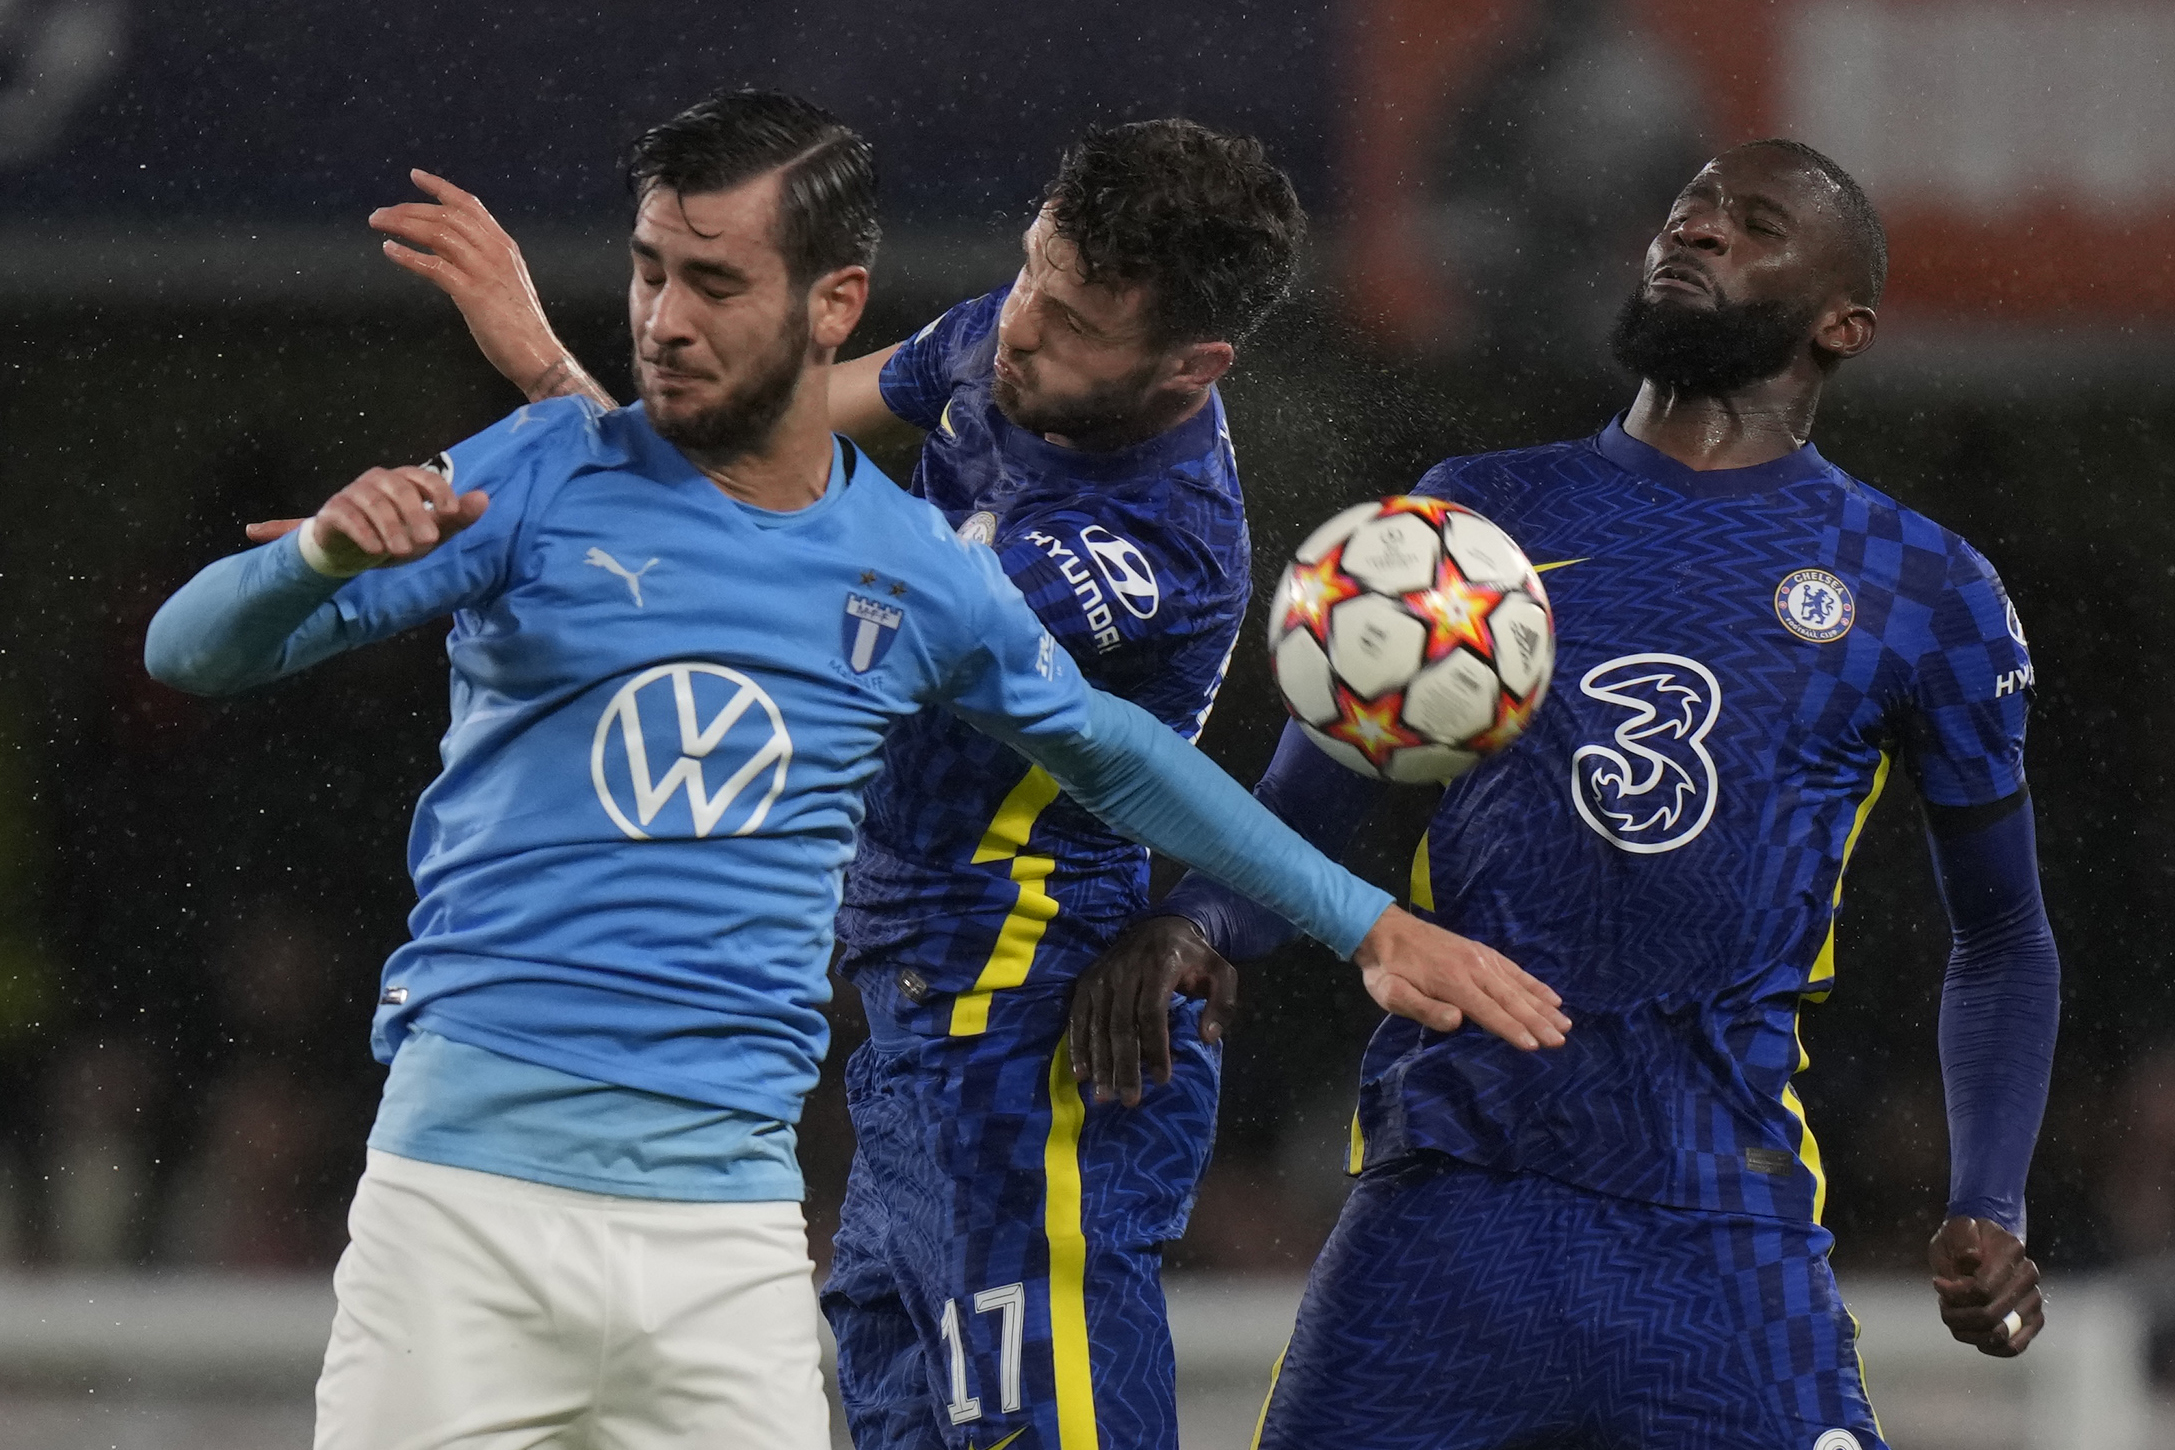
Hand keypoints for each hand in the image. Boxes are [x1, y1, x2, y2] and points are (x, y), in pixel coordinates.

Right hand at [253, 466, 487, 574]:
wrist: (351, 552)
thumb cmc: (395, 536)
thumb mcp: (429, 533)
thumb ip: (455, 519)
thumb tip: (484, 498)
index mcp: (405, 481)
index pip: (424, 477)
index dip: (439, 491)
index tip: (451, 513)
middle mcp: (379, 480)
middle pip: (400, 488)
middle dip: (416, 514)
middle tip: (429, 541)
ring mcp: (354, 493)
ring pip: (374, 502)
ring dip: (391, 527)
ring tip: (404, 552)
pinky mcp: (333, 510)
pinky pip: (347, 515)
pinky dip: (363, 532)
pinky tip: (376, 551)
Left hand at [370, 169, 605, 404]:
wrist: (538, 355)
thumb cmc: (520, 326)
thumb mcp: (503, 283)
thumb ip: (479, 263)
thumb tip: (445, 252)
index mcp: (504, 246)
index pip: (469, 206)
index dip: (440, 187)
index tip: (415, 176)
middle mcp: (495, 251)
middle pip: (446, 215)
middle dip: (409, 209)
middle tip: (381, 214)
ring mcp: (484, 271)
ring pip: (438, 233)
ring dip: (402, 225)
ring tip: (378, 225)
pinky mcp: (472, 294)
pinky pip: (434, 266)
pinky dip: (408, 255)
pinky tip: (390, 250)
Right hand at [1068, 916, 1237, 1106]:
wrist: (1159, 925)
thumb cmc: (1193, 956)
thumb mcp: (1221, 971)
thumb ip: (1222, 1002)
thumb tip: (1207, 1037)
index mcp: (1159, 964)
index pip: (1151, 1011)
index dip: (1156, 1047)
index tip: (1163, 1079)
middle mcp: (1125, 970)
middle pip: (1121, 1024)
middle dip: (1125, 1066)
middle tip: (1130, 1100)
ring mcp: (1102, 976)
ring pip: (1098, 1025)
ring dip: (1100, 1064)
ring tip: (1104, 1096)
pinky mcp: (1086, 982)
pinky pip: (1078, 1018)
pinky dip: (1077, 1047)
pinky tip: (1082, 1074)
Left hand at [1354, 906, 1569, 1049]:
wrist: (1384, 929)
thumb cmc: (1386, 970)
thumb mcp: (1391, 993)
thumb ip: (1423, 1008)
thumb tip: (1458, 1020)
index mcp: (1452, 982)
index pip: (1488, 1011)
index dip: (1512, 1029)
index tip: (1535, 1046)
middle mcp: (1474, 968)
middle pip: (1511, 999)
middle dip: (1538, 1022)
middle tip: (1561, 1042)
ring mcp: (1481, 957)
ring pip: (1518, 985)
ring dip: (1543, 1006)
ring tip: (1566, 1024)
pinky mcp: (1483, 951)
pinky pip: (1515, 970)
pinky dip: (1536, 984)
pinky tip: (1553, 997)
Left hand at [1929, 1215, 2042, 1356]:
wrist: (1978, 1245)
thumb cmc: (1962, 1239)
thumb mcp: (1955, 1229)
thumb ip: (1962, 1240)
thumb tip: (1972, 1259)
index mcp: (2011, 1250)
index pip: (1982, 1289)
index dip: (1955, 1294)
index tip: (1938, 1284)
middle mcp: (2028, 1276)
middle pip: (1990, 1316)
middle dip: (1958, 1316)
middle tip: (1943, 1305)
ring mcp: (2033, 1300)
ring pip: (2000, 1335)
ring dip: (1969, 1333)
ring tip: (1954, 1317)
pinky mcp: (2033, 1321)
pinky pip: (2014, 1347)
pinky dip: (1990, 1348)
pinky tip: (1971, 1337)